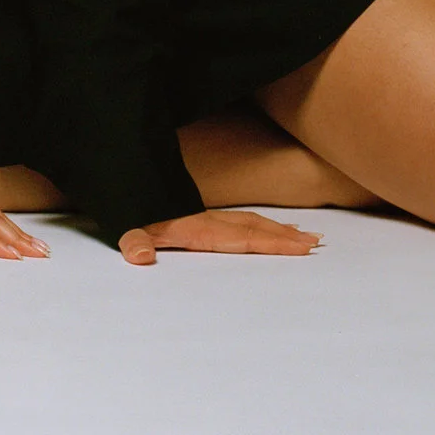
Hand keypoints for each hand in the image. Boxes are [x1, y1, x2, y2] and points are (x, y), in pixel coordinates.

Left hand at [117, 209, 320, 265]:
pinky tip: (271, 228)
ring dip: (277, 230)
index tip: (300, 247)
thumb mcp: (126, 228)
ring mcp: (204, 217)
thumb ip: (134, 240)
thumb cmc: (127, 210)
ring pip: (249, 222)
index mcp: (196, 228)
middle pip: (253, 228)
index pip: (242, 237)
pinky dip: (260, 225)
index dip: (271, 242)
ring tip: (306, 236)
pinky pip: (238, 220)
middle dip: (284, 237)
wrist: (119, 180)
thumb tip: (140, 254)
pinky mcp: (198, 217)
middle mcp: (206, 221)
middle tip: (315, 244)